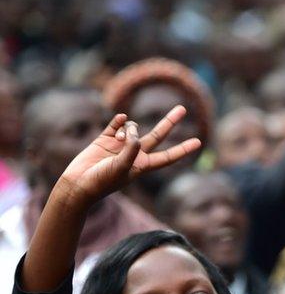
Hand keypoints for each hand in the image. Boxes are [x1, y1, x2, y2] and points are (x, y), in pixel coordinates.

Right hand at [56, 107, 200, 208]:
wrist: (77, 184)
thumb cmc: (101, 182)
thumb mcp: (121, 168)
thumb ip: (131, 151)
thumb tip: (135, 135)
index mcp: (143, 165)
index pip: (168, 156)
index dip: (183, 149)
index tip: (198, 142)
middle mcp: (135, 154)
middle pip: (158, 135)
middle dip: (169, 121)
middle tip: (183, 108)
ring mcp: (120, 145)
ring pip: (134, 127)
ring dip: (130, 128)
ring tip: (120, 139)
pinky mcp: (105, 139)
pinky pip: (117, 123)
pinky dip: (120, 121)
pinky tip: (120, 120)